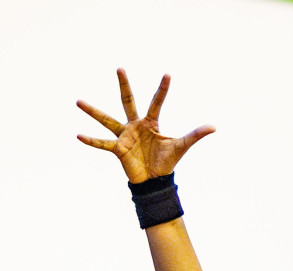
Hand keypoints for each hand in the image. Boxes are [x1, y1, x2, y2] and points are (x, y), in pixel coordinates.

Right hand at [77, 69, 214, 183]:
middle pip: (128, 101)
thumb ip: (195, 135)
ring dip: (93, 111)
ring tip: (78, 101)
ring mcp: (125, 135)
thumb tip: (214, 127)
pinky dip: (91, 141)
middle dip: (124, 85)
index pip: (157, 102)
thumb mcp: (181, 146)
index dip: (163, 89)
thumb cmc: (166, 161)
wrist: (155, 180)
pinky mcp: (118, 148)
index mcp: (151, 122)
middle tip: (120, 68)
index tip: (168, 74)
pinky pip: (102, 143)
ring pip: (107, 119)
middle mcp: (135, 124)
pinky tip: (78, 135)